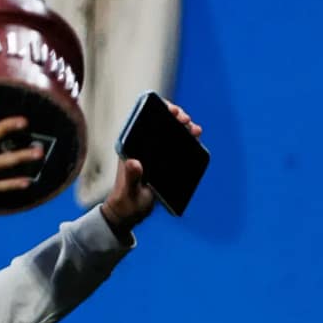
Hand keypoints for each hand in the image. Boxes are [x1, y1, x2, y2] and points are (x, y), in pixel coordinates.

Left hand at [99, 99, 202, 237]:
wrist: (130, 212)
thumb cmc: (126, 201)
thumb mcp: (129, 190)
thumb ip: (132, 178)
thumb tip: (134, 163)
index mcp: (130, 147)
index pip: (143, 119)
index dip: (158, 110)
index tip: (170, 110)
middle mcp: (142, 147)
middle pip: (160, 124)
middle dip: (176, 116)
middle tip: (185, 120)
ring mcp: (154, 154)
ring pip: (171, 134)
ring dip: (184, 128)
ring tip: (194, 130)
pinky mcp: (164, 162)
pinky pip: (177, 147)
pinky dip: (187, 141)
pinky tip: (196, 139)